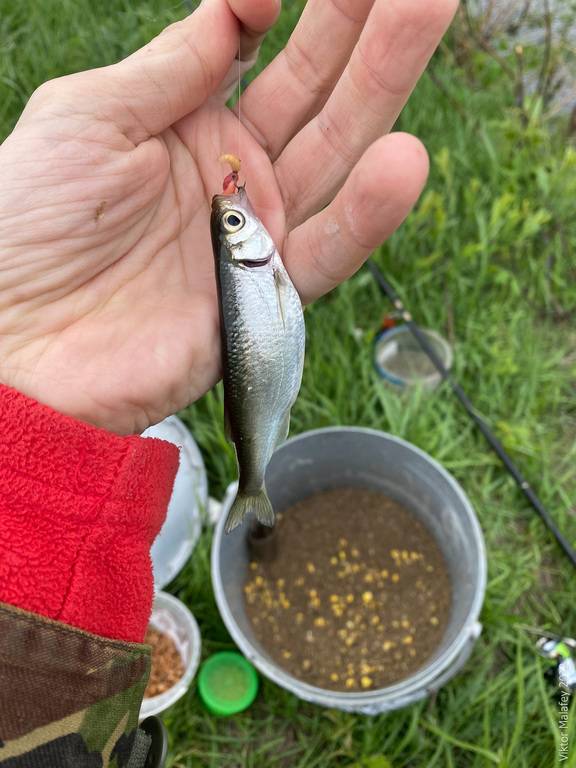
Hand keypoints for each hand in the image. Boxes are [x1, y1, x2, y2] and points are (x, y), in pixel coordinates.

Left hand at [0, 0, 456, 433]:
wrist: (19, 348)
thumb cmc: (28, 227)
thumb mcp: (85, 119)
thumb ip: (167, 69)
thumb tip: (233, 12)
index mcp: (179, 123)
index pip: (249, 49)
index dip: (272, 4)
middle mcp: (227, 173)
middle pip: (309, 90)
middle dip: (359, 29)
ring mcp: (252, 233)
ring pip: (333, 155)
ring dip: (382, 88)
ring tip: (427, 13)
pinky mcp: (266, 295)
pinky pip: (327, 250)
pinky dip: (365, 213)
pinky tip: (404, 160)